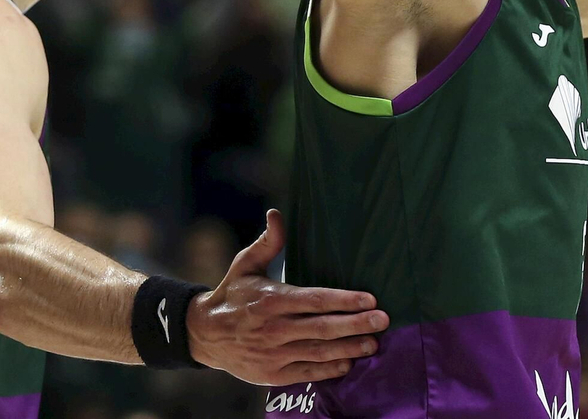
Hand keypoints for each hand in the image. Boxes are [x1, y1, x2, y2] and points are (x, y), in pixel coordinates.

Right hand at [186, 209, 387, 385]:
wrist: (203, 333)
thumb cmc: (232, 294)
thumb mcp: (245, 264)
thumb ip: (267, 242)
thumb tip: (276, 214)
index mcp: (272, 299)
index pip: (315, 300)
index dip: (344, 300)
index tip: (369, 299)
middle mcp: (275, 328)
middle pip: (323, 327)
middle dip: (356, 324)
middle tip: (383, 320)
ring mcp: (274, 353)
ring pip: (319, 352)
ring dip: (349, 348)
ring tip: (373, 343)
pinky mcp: (273, 374)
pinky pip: (307, 372)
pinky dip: (329, 368)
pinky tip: (348, 362)